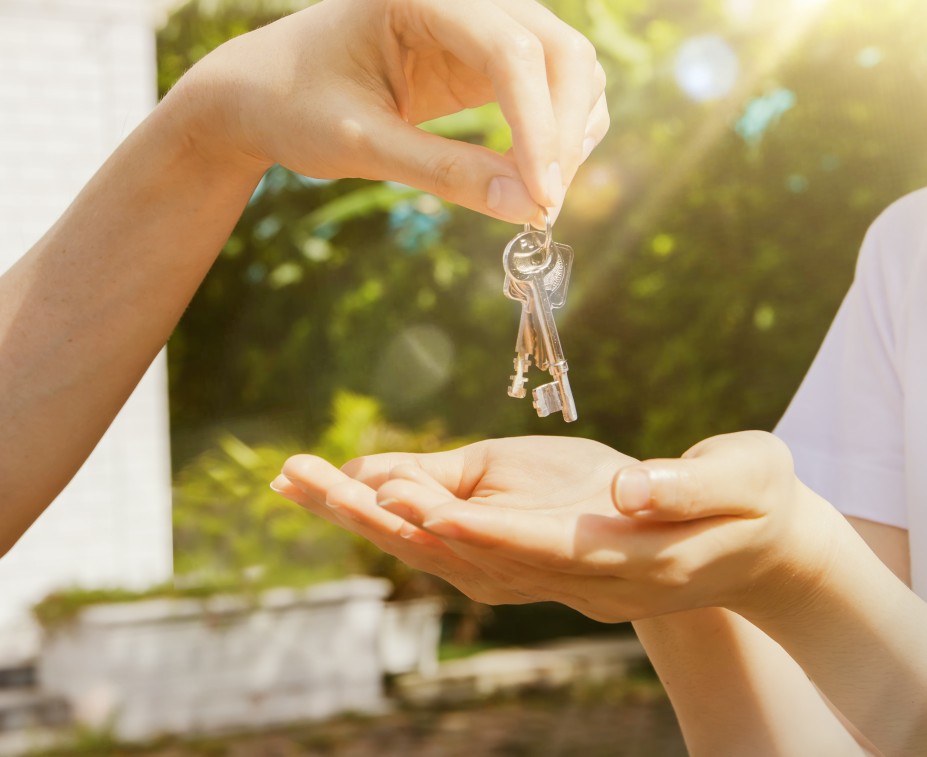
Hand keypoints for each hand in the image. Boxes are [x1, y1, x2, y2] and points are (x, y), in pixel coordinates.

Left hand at [179, 0, 609, 222]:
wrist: (263, 88)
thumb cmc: (295, 107)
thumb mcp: (362, 147)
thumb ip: (445, 174)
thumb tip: (529, 208)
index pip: (511, 52)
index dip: (539, 129)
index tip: (542, 199)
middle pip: (558, 49)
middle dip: (563, 133)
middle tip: (544, 207)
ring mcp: (480, 4)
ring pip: (567, 62)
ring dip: (569, 131)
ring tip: (535, 198)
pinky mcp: (487, 39)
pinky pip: (548, 79)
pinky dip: (555, 126)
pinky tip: (532, 174)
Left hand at [275, 432, 846, 622]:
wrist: (753, 542)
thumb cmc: (754, 500)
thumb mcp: (744, 479)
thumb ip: (690, 489)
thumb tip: (630, 493)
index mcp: (622, 556)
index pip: (538, 546)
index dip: (478, 527)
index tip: (415, 502)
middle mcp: (571, 575)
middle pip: (465, 552)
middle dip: (386, 518)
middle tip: (309, 480)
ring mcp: (548, 570)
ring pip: (444, 550)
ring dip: (370, 516)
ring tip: (298, 478)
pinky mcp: (533, 553)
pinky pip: (452, 538)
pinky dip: (398, 514)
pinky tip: (348, 491)